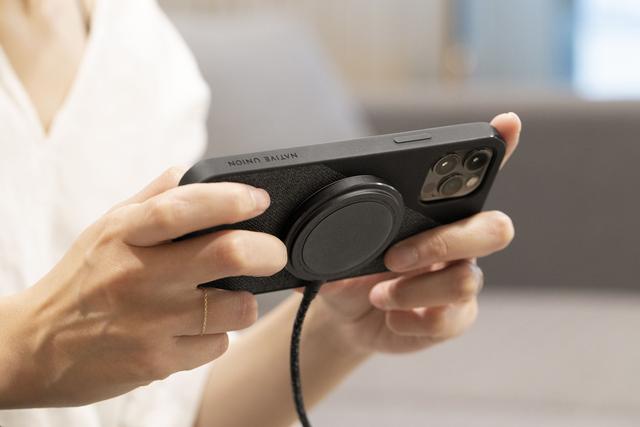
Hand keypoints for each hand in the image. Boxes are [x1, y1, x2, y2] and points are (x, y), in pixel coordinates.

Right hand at [0, 168, 286, 407]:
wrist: (37, 347)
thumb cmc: (82, 280)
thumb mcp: (107, 228)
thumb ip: (154, 198)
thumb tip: (192, 172)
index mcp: (127, 233)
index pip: (185, 207)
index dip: (231, 199)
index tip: (258, 198)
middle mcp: (140, 275)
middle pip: (228, 254)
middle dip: (268, 251)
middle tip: (273, 252)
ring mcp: (151, 322)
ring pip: (236, 307)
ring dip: (245, 301)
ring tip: (228, 296)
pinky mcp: (158, 361)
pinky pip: (218, 344)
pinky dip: (220, 334)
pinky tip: (196, 329)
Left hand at [313, 113, 520, 353]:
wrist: (343, 318)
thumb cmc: (348, 271)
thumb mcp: (338, 244)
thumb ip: (342, 227)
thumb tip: (333, 219)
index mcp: (435, 212)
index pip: (476, 176)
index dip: (499, 149)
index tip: (505, 123)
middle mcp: (458, 242)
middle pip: (493, 229)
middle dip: (443, 242)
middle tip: (394, 256)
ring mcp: (460, 281)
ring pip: (467, 279)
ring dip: (414, 289)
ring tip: (378, 294)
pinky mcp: (454, 317)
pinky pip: (449, 318)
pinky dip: (410, 318)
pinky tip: (391, 316)